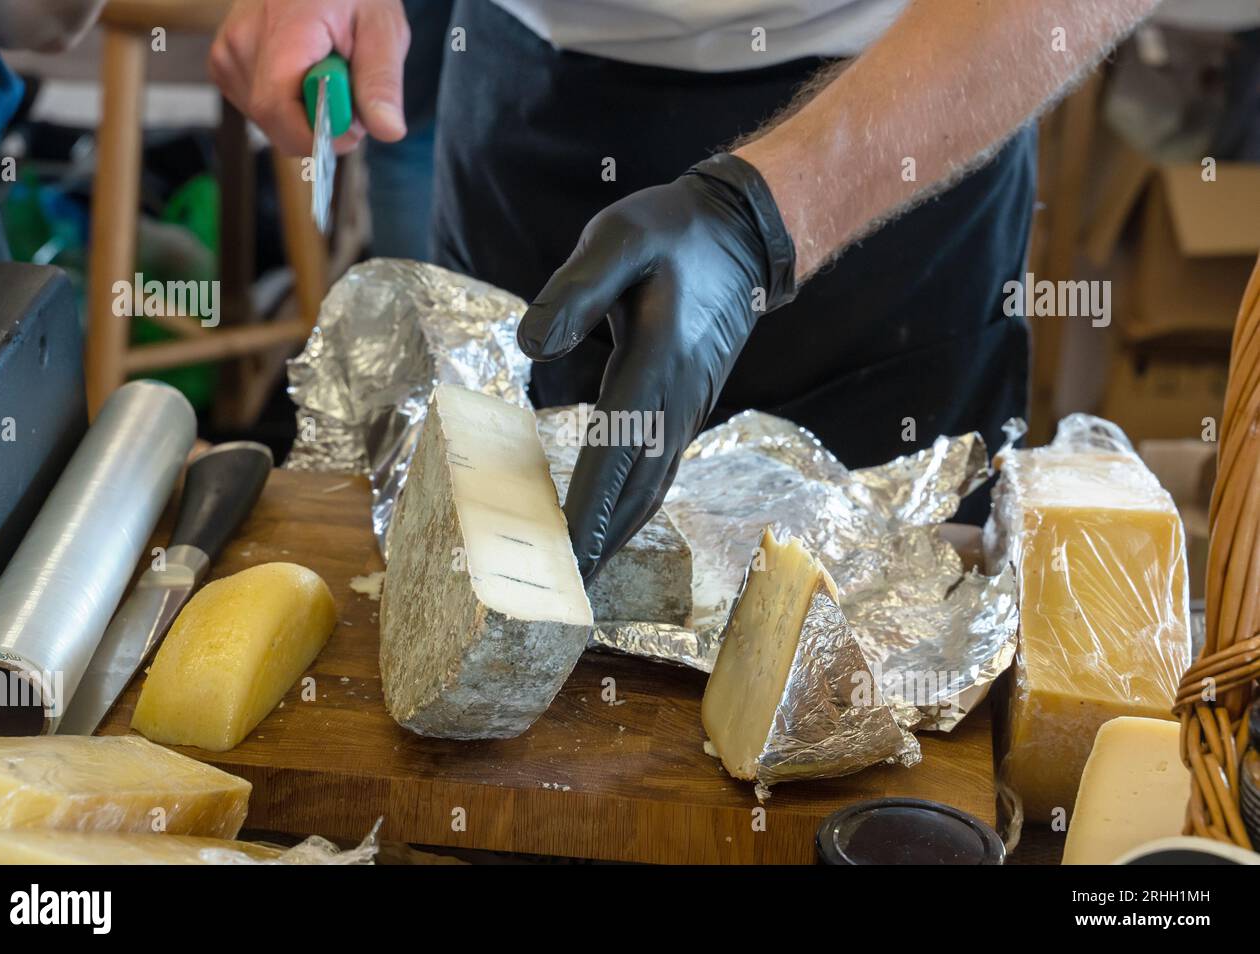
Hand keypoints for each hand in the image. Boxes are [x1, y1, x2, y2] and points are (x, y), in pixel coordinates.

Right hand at [209, 0, 409, 156]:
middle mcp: (242, 43)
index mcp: (281, 30)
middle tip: (347, 90)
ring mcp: (227, 54)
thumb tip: (388, 130)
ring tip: (325, 72)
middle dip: (319, 125)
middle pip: (275, 123)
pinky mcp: (224, 63)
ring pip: (268, 121)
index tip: (354, 126)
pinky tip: (302, 74)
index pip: (279, 111)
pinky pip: (257, 109)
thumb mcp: (382, 31)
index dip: (319, 134)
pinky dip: (287, 104)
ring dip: (304, 114)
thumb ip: (381, 81)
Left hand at [519, 154, 796, 581]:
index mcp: (656, 362)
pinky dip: (633, 505)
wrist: (744, 233)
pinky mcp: (688, 406)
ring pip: (653, 486)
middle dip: (600, 543)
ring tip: (581, 574)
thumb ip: (574, 289)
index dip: (589, 509)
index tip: (564, 556)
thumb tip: (530, 349)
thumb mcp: (617, 238)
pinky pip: (659, 469)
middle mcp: (677, 399)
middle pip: (638, 489)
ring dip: (619, 533)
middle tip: (561, 593)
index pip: (615, 451)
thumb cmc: (672, 231)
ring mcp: (689, 407)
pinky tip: (610, 522)